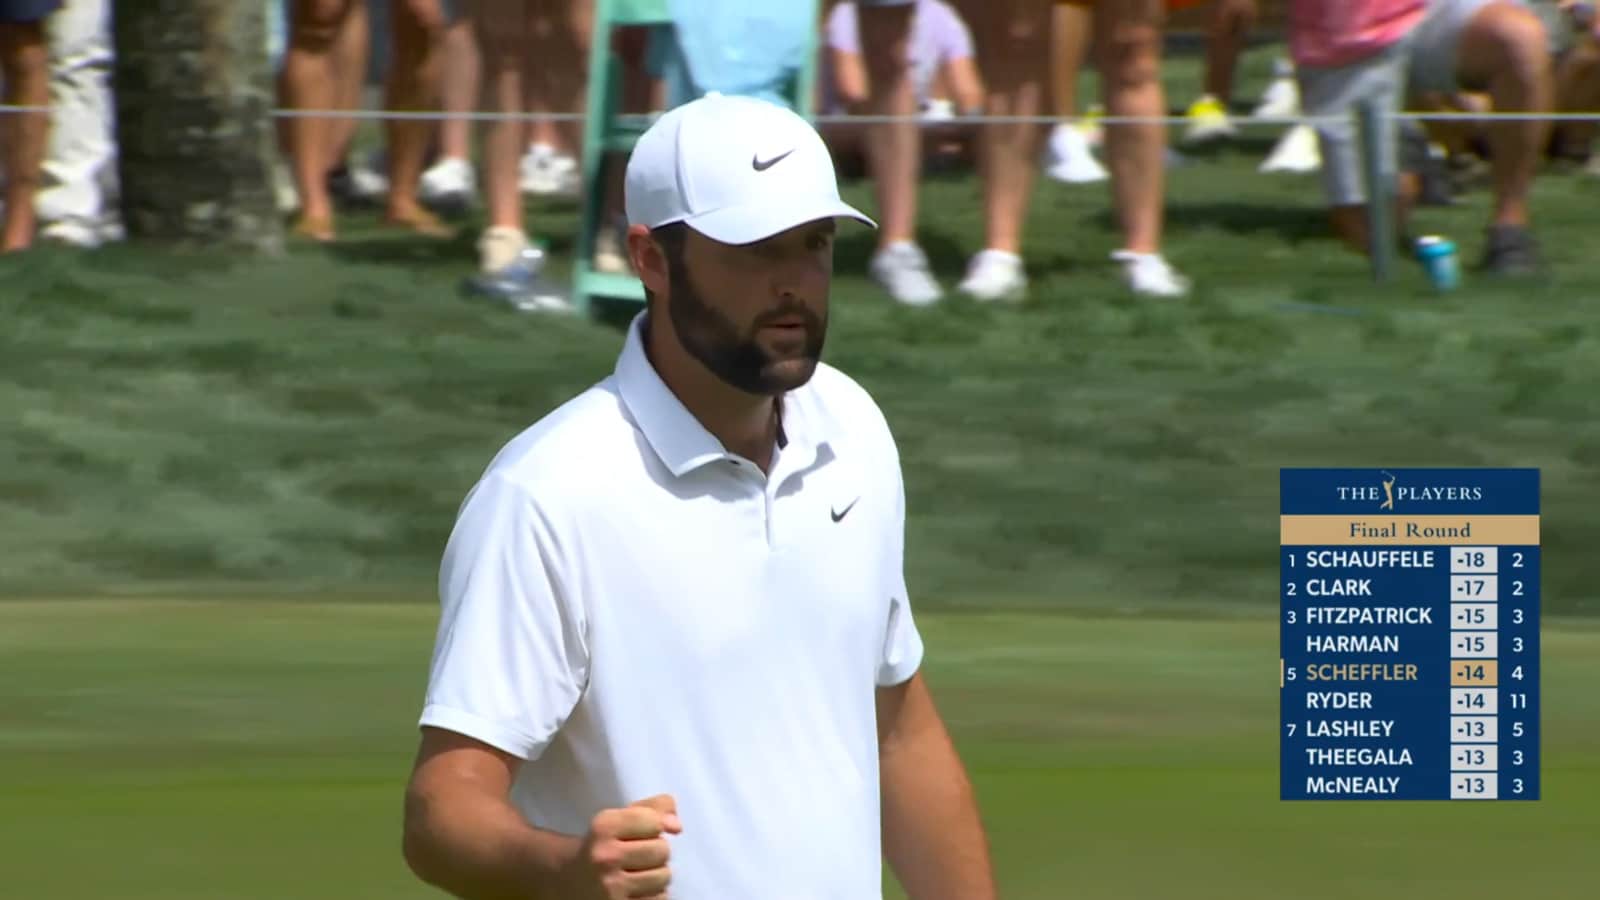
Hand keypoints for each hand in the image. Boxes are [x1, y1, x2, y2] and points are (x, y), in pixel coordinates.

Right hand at [565, 794, 681, 899]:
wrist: (566, 878)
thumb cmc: (602, 843)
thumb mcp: (620, 817)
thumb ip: (653, 809)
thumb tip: (677, 826)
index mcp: (604, 827)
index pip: (655, 822)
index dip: (652, 826)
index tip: (638, 832)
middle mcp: (605, 857)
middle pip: (662, 850)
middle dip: (656, 851)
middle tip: (638, 855)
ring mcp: (611, 888)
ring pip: (664, 877)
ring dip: (657, 874)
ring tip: (638, 873)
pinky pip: (659, 899)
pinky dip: (653, 894)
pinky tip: (637, 889)